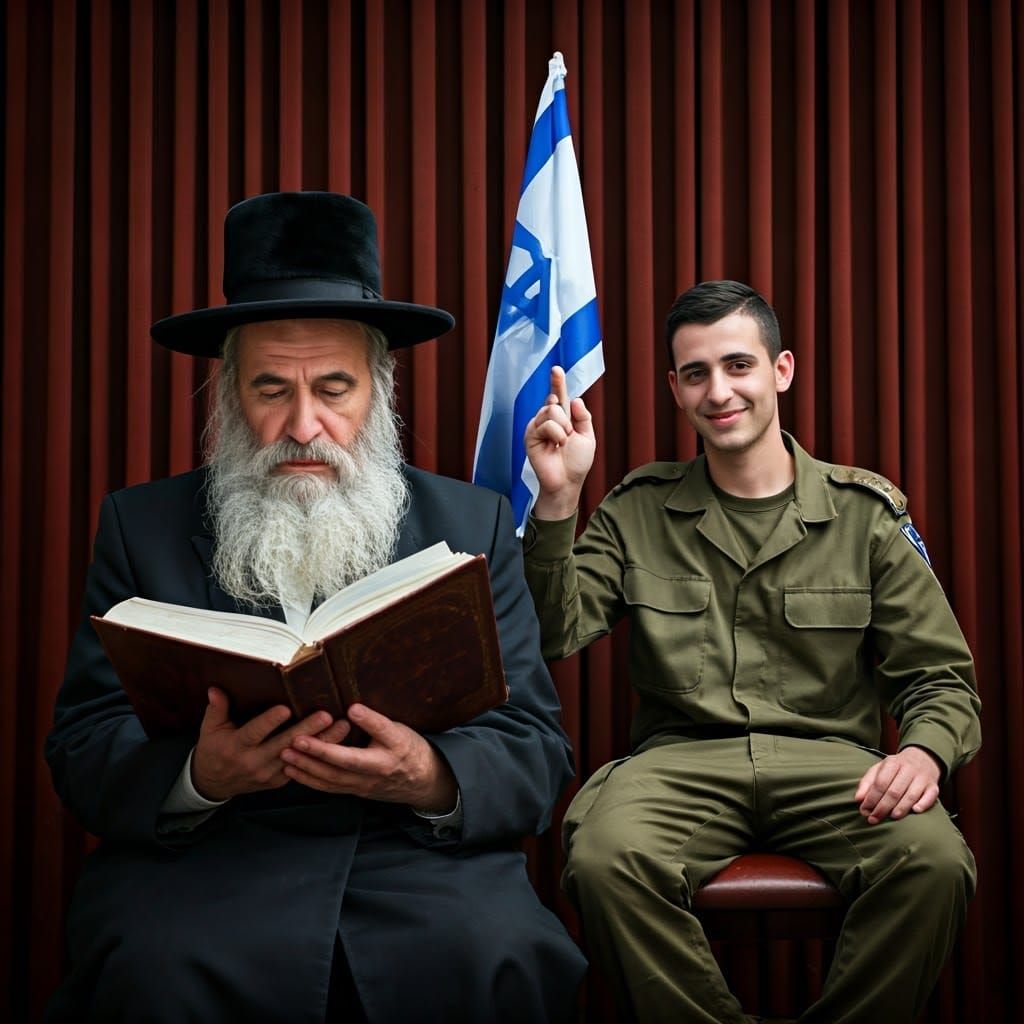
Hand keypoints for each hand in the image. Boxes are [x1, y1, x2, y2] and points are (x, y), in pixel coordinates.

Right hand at [191, 687, 350, 800]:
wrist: (214, 783)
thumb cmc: (214, 750)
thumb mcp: (209, 730)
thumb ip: (216, 709)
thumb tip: (216, 689)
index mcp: (236, 747)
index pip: (254, 733)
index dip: (269, 721)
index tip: (286, 708)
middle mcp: (254, 762)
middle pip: (284, 745)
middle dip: (307, 730)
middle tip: (326, 715)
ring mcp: (269, 774)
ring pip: (299, 757)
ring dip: (322, 742)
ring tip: (342, 727)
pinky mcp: (279, 781)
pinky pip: (302, 767)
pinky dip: (319, 755)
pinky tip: (337, 741)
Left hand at [279, 703, 457, 811]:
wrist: (422, 781)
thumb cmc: (409, 749)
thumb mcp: (400, 730)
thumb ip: (377, 722)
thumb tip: (353, 709)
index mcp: (391, 751)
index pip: (371, 739)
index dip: (356, 728)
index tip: (341, 715)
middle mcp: (376, 771)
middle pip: (344, 764)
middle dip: (317, 754)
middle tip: (294, 741)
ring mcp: (364, 785)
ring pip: (332, 779)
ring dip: (307, 768)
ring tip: (286, 755)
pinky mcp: (355, 791)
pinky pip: (330, 787)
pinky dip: (310, 780)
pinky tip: (293, 771)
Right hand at [524, 366, 595, 519]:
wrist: (567, 481)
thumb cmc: (577, 463)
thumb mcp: (587, 437)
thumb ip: (583, 416)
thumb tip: (574, 399)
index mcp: (563, 418)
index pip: (559, 396)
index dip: (557, 382)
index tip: (556, 369)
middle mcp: (548, 420)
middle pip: (554, 402)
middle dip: (566, 419)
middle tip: (567, 436)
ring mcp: (538, 427)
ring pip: (550, 411)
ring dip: (562, 429)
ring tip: (560, 443)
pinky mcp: (530, 435)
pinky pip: (545, 424)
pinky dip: (555, 435)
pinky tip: (554, 446)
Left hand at [854, 745, 941, 824]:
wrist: (922, 759)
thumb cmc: (896, 768)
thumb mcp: (879, 769)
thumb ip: (867, 783)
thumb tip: (858, 799)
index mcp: (892, 763)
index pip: (880, 783)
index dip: (871, 798)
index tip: (864, 811)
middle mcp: (908, 769)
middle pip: (894, 791)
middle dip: (882, 807)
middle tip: (874, 819)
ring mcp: (922, 778)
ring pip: (911, 795)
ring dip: (901, 808)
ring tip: (892, 817)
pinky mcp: (934, 786)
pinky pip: (930, 796)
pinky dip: (923, 804)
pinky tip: (915, 811)